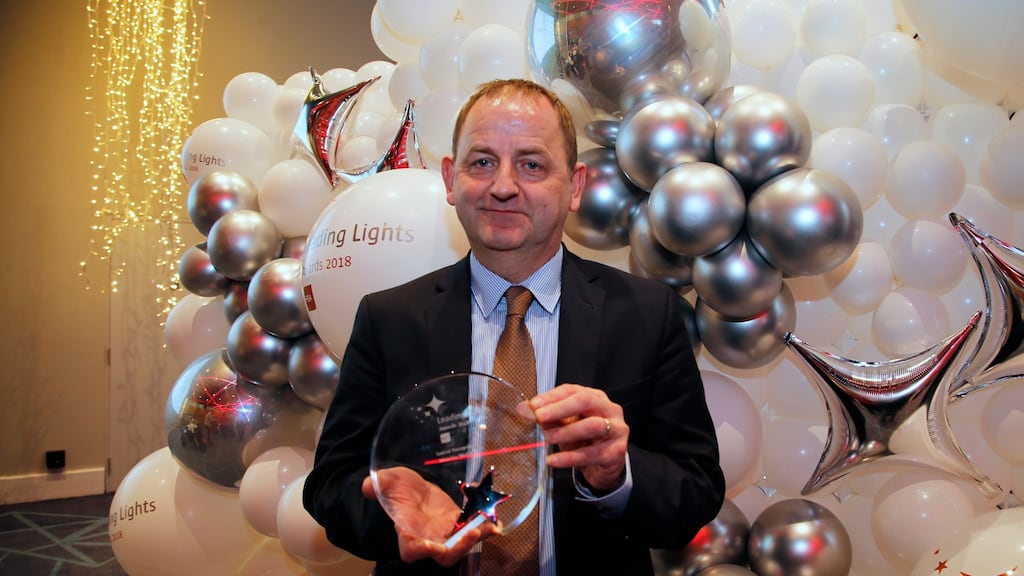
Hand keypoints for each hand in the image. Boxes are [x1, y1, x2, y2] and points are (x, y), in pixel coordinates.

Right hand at [361, 468, 496, 565]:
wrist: (412, 489)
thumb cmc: (397, 488)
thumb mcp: (388, 482)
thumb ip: (379, 485)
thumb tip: (368, 485)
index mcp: (408, 533)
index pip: (412, 552)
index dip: (421, 551)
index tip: (430, 546)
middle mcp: (429, 539)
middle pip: (444, 557)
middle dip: (458, 549)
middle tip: (470, 533)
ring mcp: (446, 533)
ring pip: (462, 545)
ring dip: (475, 538)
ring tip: (487, 525)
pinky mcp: (459, 523)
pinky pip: (473, 529)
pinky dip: (485, 526)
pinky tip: (494, 519)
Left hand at [527, 384, 628, 491]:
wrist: (605, 465)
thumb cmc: (584, 440)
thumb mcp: (564, 425)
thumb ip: (547, 417)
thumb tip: (524, 409)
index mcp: (595, 397)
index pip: (572, 391)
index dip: (551, 397)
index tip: (533, 405)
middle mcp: (609, 409)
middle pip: (585, 401)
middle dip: (560, 408)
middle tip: (540, 416)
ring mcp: (616, 430)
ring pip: (592, 426)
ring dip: (567, 431)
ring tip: (549, 437)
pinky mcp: (616, 452)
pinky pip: (591, 454)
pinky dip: (569, 458)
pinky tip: (553, 460)